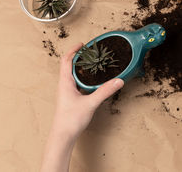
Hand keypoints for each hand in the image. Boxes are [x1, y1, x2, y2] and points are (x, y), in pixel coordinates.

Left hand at [41, 43, 123, 171]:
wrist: (62, 136)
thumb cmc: (70, 120)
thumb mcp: (90, 103)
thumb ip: (105, 91)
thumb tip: (118, 80)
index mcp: (65, 82)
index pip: (66, 60)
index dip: (73, 50)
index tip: (83, 44)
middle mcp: (64, 85)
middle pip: (69, 65)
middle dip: (79, 56)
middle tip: (91, 52)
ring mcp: (67, 92)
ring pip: (73, 74)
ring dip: (82, 67)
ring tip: (94, 63)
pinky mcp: (71, 98)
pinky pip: (77, 83)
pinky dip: (84, 78)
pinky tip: (93, 81)